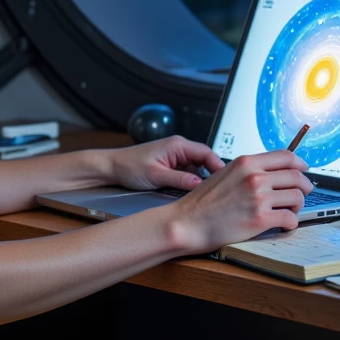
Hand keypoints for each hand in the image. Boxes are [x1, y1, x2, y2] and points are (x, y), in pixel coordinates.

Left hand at [104, 136, 225, 193]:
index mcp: (177, 145)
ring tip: (209, 194)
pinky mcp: (171, 165)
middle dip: (213, 174)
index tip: (227, 180)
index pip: (207, 153)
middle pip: (205, 160)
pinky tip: (194, 192)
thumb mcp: (156, 175)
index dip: (219, 166)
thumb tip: (200, 185)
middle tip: (221, 190)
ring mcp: (175, 156)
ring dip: (202, 179)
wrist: (112, 167)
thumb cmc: (129, 166)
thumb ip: (180, 179)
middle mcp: (179, 148)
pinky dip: (192, 181)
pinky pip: (189, 172)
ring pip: (198, 167)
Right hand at [169, 150, 312, 253]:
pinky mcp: (260, 219)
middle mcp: (255, 177)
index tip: (304, 170)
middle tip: (302, 194)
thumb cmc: (202, 203)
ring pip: (297, 197)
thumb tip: (270, 173)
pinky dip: (291, 223)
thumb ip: (247, 171)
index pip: (286, 156)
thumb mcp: (224, 174)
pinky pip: (290, 218)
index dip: (300, 164)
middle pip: (296, 176)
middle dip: (304, 187)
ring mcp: (258, 197)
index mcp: (246, 163)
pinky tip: (284, 225)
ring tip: (289, 211)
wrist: (187, 222)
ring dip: (297, 206)